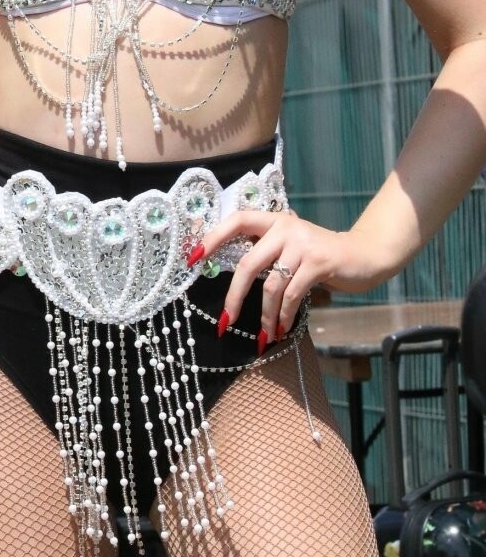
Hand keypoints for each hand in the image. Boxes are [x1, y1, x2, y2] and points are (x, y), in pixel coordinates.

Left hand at [192, 208, 388, 347]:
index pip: (236, 221)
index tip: (192, 259)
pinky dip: (284, 315)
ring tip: (265, 335)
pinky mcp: (319, 262)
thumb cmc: (320, 255)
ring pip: (271, 285)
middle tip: (225, 322)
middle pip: (248, 264)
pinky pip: (292, 294)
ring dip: (266, 316)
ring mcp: (303, 244)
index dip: (213, 238)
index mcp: (273, 221)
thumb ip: (267, 252)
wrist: (364, 255)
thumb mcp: (291, 246)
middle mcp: (285, 227)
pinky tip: (282, 328)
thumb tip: (234, 277)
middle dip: (234, 297)